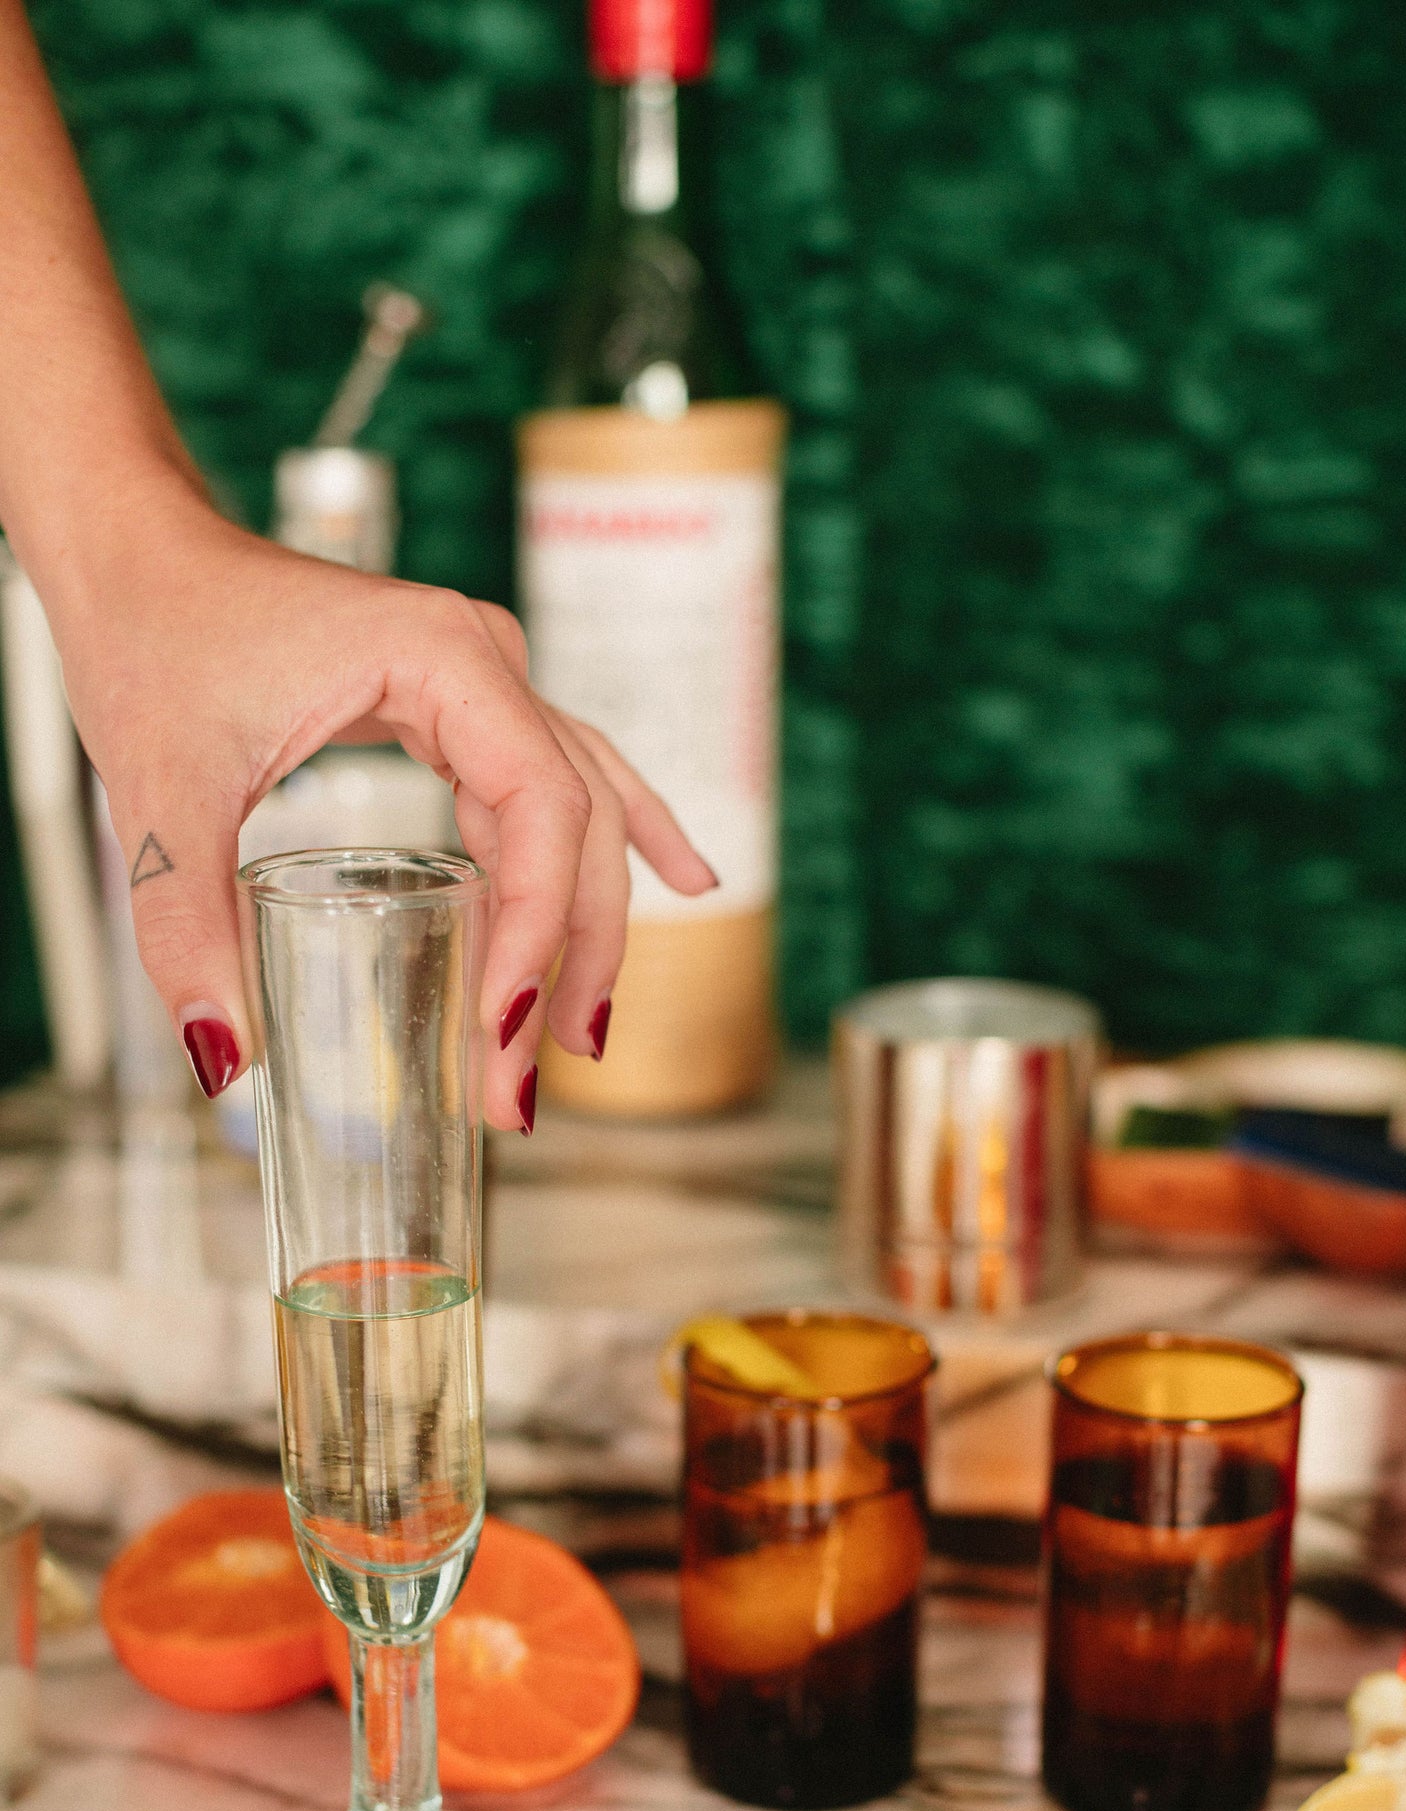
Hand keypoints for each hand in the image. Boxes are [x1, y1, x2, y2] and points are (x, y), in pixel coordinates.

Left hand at [48, 486, 715, 1128]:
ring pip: (579, 812)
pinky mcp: (457, 706)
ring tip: (586, 1030)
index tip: (506, 1030)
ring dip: (588, 923)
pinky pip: (557, 785)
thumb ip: (188, 930)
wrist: (129, 549)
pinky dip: (609, 845)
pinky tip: (684, 880)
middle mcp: (485, 663)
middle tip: (538, 1075)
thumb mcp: (160, 795)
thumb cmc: (149, 635)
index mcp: (443, 660)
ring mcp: (480, 681)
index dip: (539, 930)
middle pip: (581, 823)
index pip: (543, 811)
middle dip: (569, 957)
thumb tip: (225, 1062)